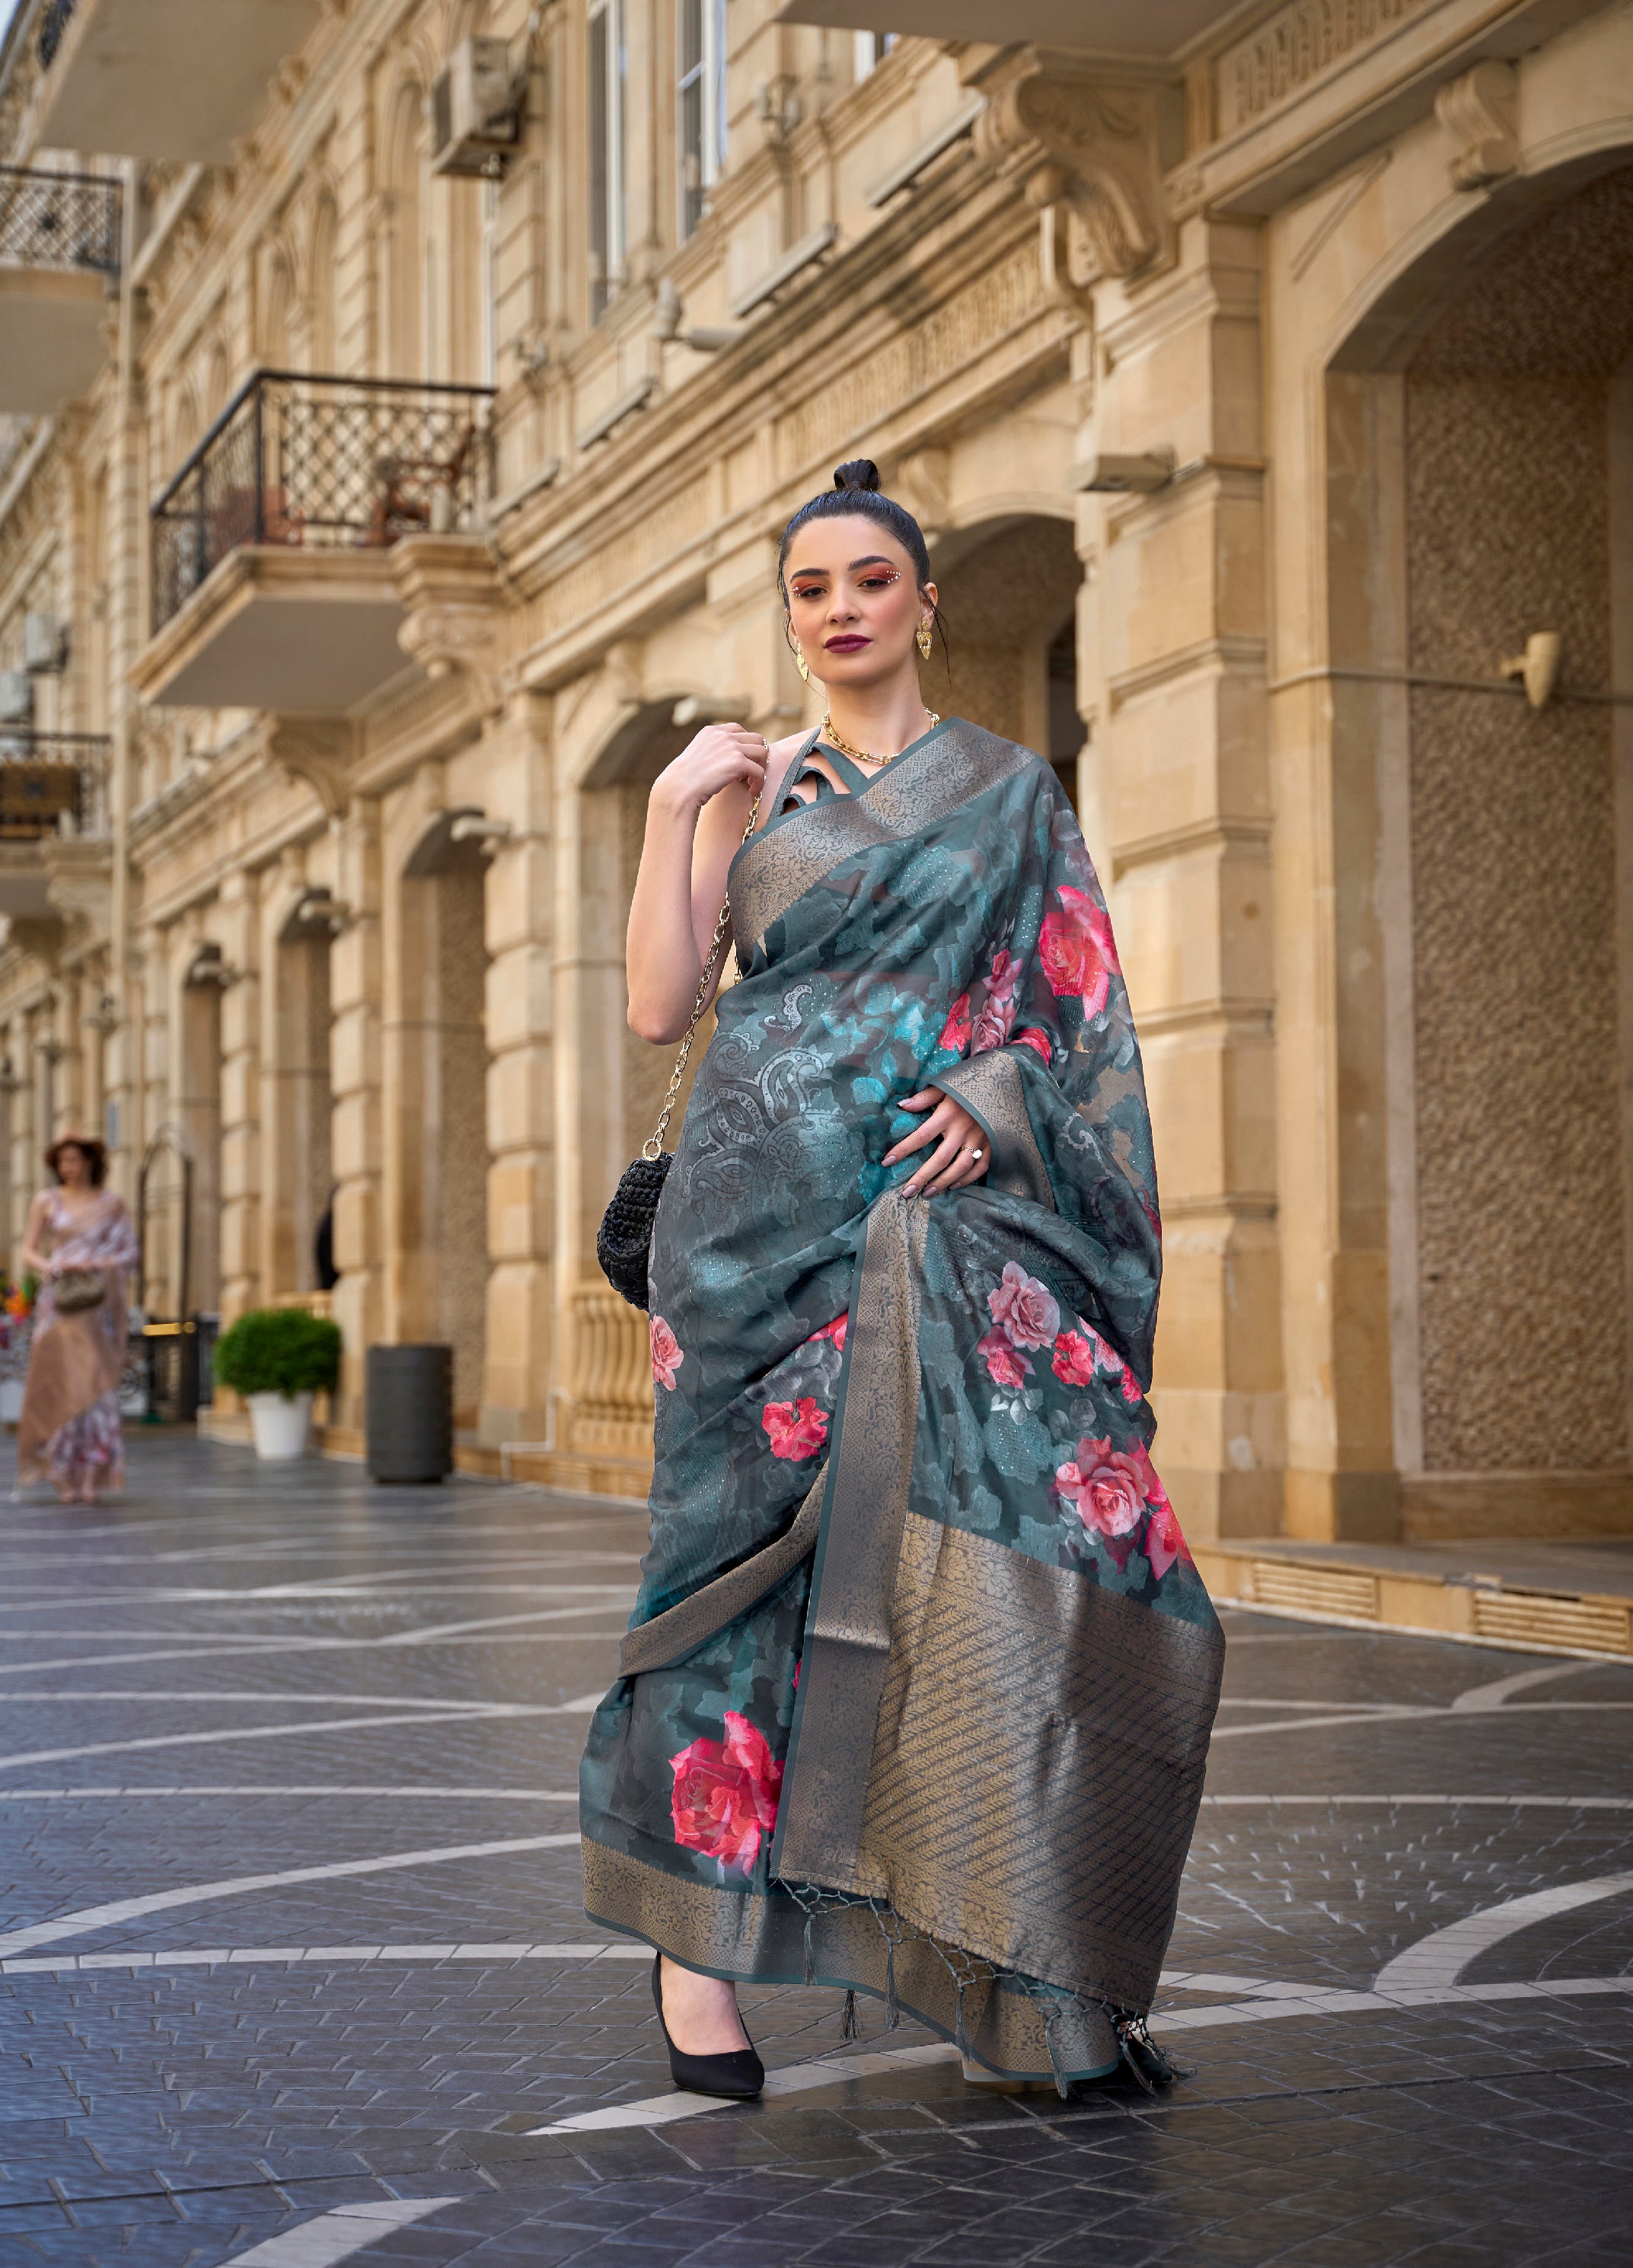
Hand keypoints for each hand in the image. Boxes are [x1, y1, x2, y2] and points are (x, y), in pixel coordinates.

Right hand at [654, 723, 768, 819]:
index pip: (739, 729)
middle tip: (751, 772)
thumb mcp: (697, 756)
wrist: (678, 789)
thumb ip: (713, 751)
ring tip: (752, 782)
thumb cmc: (684, 780)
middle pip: (756, 738)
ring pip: (762, 752)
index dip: (745, 745)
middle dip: (756, 755)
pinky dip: (759, 783)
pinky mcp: (738, 762)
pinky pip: (760, 771)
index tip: (743, 760)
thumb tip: (727, 761)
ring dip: (760, 767)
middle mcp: (723, 735)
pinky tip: (752, 792)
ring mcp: (731, 747)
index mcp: (711, 731)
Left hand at [884, 1088, 990, 1196]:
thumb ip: (924, 1098)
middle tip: (907, 1192)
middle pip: (940, 1159)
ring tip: (928, 1193)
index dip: (903, 1150)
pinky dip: (967, 1179)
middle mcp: (963, 1129)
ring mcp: (979, 1139)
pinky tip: (953, 1186)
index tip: (887, 1161)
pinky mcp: (992, 1144)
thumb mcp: (946, 1086)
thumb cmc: (968, 1086)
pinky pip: (980, 1167)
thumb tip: (902, 1106)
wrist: (1001, 1084)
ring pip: (961, 1167)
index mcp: (948, 1114)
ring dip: (944, 1182)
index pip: (921, 1136)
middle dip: (922, 1177)